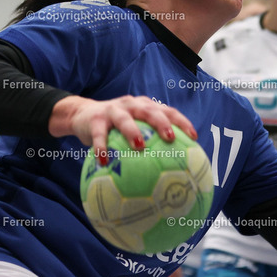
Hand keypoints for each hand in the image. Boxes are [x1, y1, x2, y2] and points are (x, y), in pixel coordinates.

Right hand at [49, 95, 197, 164]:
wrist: (82, 114)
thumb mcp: (134, 128)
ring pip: (124, 119)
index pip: (167, 110)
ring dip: (132, 131)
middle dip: (161, 122)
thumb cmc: (116, 127)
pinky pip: (99, 135)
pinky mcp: (95, 119)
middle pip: (149, 110)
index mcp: (145, 107)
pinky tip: (104, 161)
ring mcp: (113, 110)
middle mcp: (131, 105)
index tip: (194, 137)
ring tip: (139, 146)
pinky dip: (101, 147)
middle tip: (170, 138)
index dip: (182, 121)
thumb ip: (150, 143)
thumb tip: (172, 172)